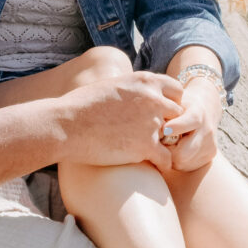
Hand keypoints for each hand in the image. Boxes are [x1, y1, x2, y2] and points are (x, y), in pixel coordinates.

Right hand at [57, 72, 183, 170]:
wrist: (67, 125)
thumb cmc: (80, 105)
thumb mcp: (111, 85)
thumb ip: (129, 89)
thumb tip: (131, 93)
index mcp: (145, 81)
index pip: (177, 91)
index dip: (171, 104)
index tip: (161, 114)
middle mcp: (153, 99)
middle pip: (180, 113)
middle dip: (172, 124)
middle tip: (161, 136)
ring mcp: (151, 123)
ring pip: (175, 137)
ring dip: (168, 145)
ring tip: (159, 152)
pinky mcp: (145, 146)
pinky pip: (167, 159)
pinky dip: (162, 164)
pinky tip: (154, 166)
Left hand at [159, 77, 220, 171]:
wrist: (206, 107)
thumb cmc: (182, 106)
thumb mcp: (174, 103)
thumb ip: (164, 113)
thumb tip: (147, 127)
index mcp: (198, 114)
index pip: (190, 122)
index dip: (175, 127)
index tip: (163, 129)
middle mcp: (207, 130)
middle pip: (184, 153)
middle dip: (168, 151)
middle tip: (158, 145)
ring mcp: (210, 144)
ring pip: (183, 162)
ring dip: (171, 158)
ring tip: (167, 146)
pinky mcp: (211, 154)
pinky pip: (188, 166)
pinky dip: (178, 161)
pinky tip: (176, 150)